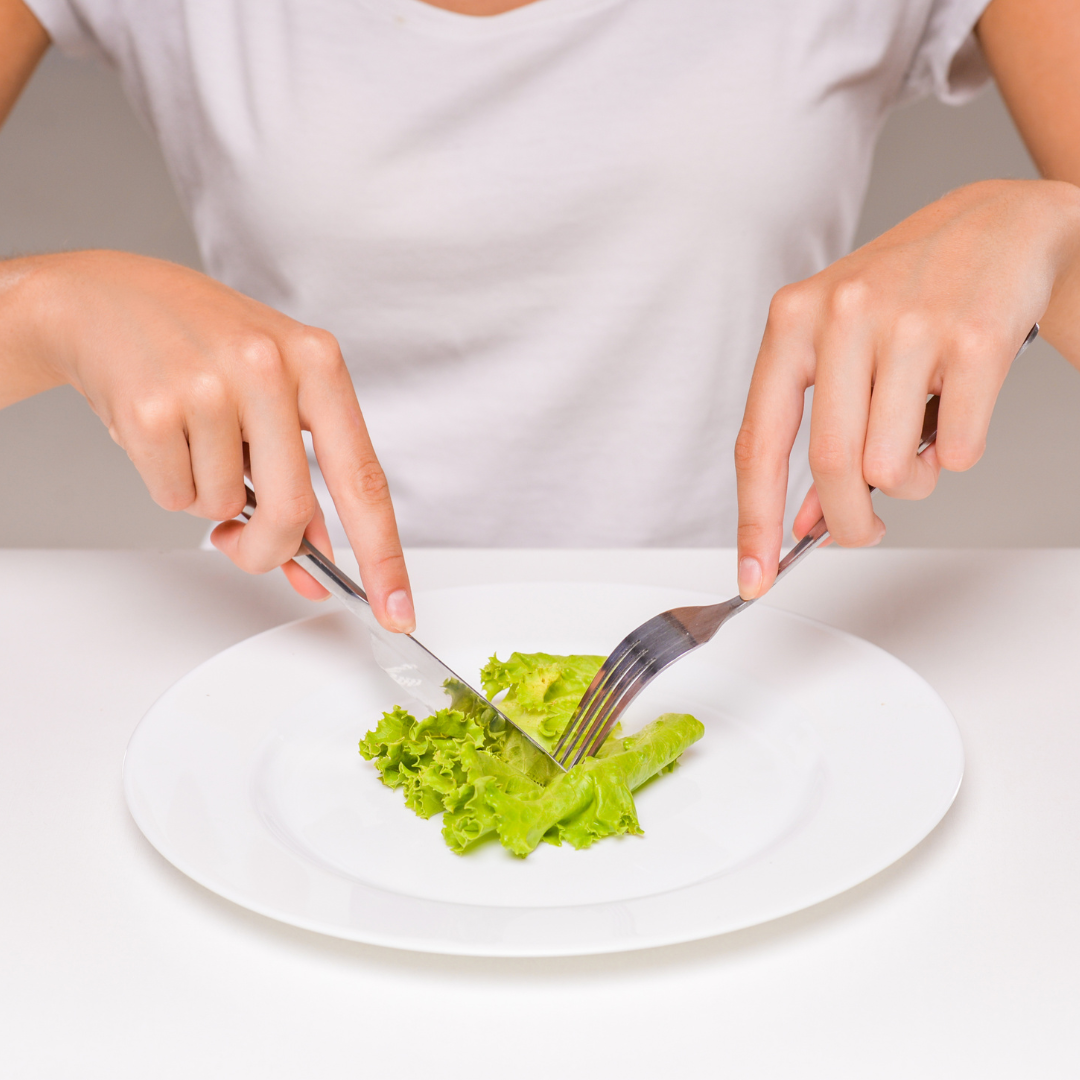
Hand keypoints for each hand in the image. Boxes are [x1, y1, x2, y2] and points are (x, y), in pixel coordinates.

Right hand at [10, 250, 413, 629]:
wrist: (104, 297)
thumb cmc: (201, 347)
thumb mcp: (273, 396)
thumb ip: (303, 479)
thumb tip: (318, 563)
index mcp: (318, 361)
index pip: (363, 477)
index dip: (383, 554)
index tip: (396, 608)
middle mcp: (270, 366)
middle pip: (292, 510)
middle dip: (268, 548)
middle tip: (240, 541)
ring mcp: (209, 384)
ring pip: (223, 508)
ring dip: (206, 499)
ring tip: (191, 438)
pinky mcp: (151, 407)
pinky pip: (174, 496)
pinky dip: (168, 484)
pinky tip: (161, 433)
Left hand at [735, 179, 1079, 599]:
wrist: (1001, 222)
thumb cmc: (906, 292)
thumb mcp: (839, 349)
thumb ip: (814, 430)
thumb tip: (803, 520)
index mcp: (793, 320)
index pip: (758, 441)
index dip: (753, 520)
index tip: (754, 575)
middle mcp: (843, 315)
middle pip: (830, 467)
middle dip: (847, 522)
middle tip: (863, 529)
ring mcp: (911, 324)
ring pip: (892, 468)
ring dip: (909, 484)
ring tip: (920, 444)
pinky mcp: (976, 339)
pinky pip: (958, 453)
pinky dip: (957, 457)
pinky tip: (958, 412)